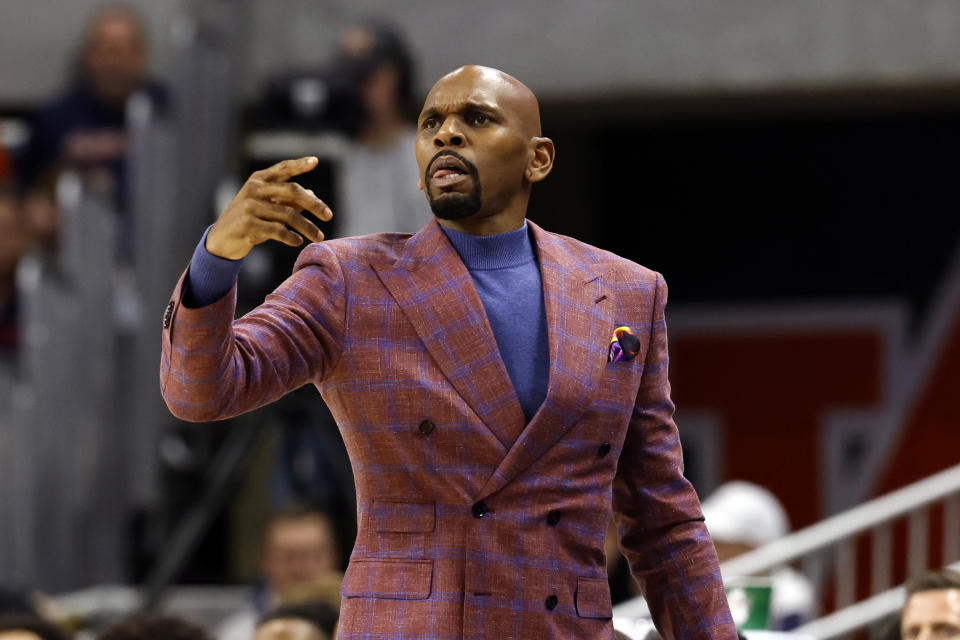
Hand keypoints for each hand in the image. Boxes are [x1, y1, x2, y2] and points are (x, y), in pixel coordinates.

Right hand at [206, 157, 332, 259]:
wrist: (221, 240)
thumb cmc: (249, 221)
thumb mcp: (267, 207)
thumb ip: (288, 200)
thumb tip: (313, 194)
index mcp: (259, 180)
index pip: (282, 169)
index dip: (299, 165)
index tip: (315, 161)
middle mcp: (254, 190)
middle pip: (292, 191)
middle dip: (314, 204)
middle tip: (329, 215)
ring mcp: (250, 207)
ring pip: (288, 214)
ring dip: (307, 227)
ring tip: (319, 237)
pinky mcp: (248, 225)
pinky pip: (278, 230)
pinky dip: (291, 237)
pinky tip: (298, 242)